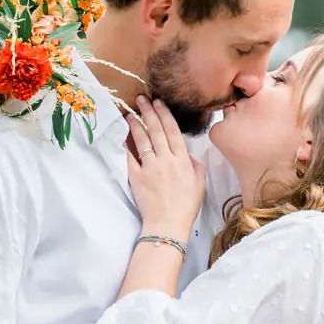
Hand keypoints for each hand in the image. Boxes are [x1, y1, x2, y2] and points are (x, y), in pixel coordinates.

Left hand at [126, 96, 205, 241]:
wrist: (168, 225)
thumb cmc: (186, 206)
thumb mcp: (200, 183)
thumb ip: (195, 164)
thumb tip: (187, 154)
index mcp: (183, 160)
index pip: (173, 131)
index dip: (165, 114)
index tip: (159, 102)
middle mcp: (166, 160)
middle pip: (157, 130)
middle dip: (149, 112)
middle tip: (142, 98)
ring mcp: (150, 168)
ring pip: (142, 140)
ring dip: (136, 124)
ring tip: (131, 112)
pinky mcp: (137, 177)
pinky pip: (130, 157)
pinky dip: (126, 144)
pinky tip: (123, 134)